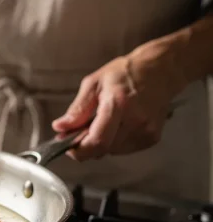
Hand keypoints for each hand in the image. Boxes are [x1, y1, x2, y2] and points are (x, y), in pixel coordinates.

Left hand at [51, 44, 187, 160]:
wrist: (161, 70)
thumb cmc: (125, 73)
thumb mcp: (93, 84)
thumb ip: (77, 109)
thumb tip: (60, 127)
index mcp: (118, 104)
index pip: (97, 141)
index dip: (78, 150)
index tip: (67, 146)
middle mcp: (135, 121)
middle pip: (103, 149)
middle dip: (86, 144)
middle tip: (82, 130)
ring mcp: (146, 131)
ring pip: (112, 151)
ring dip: (101, 143)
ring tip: (103, 122)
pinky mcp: (152, 138)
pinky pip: (124, 149)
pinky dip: (114, 142)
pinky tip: (117, 125)